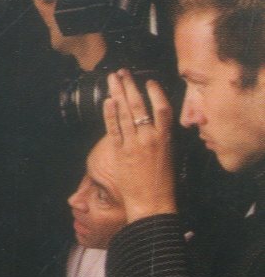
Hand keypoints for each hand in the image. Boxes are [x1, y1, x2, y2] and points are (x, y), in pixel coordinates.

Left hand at [103, 72, 177, 220]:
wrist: (152, 203)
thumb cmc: (161, 184)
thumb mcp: (168, 156)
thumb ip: (161, 138)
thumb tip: (155, 125)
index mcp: (165, 137)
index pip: (162, 107)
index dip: (155, 92)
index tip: (148, 81)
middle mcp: (150, 138)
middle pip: (140, 105)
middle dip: (130, 86)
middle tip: (122, 73)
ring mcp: (134, 144)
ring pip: (125, 113)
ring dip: (117, 94)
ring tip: (112, 80)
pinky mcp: (120, 154)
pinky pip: (114, 130)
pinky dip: (110, 115)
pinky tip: (107, 101)